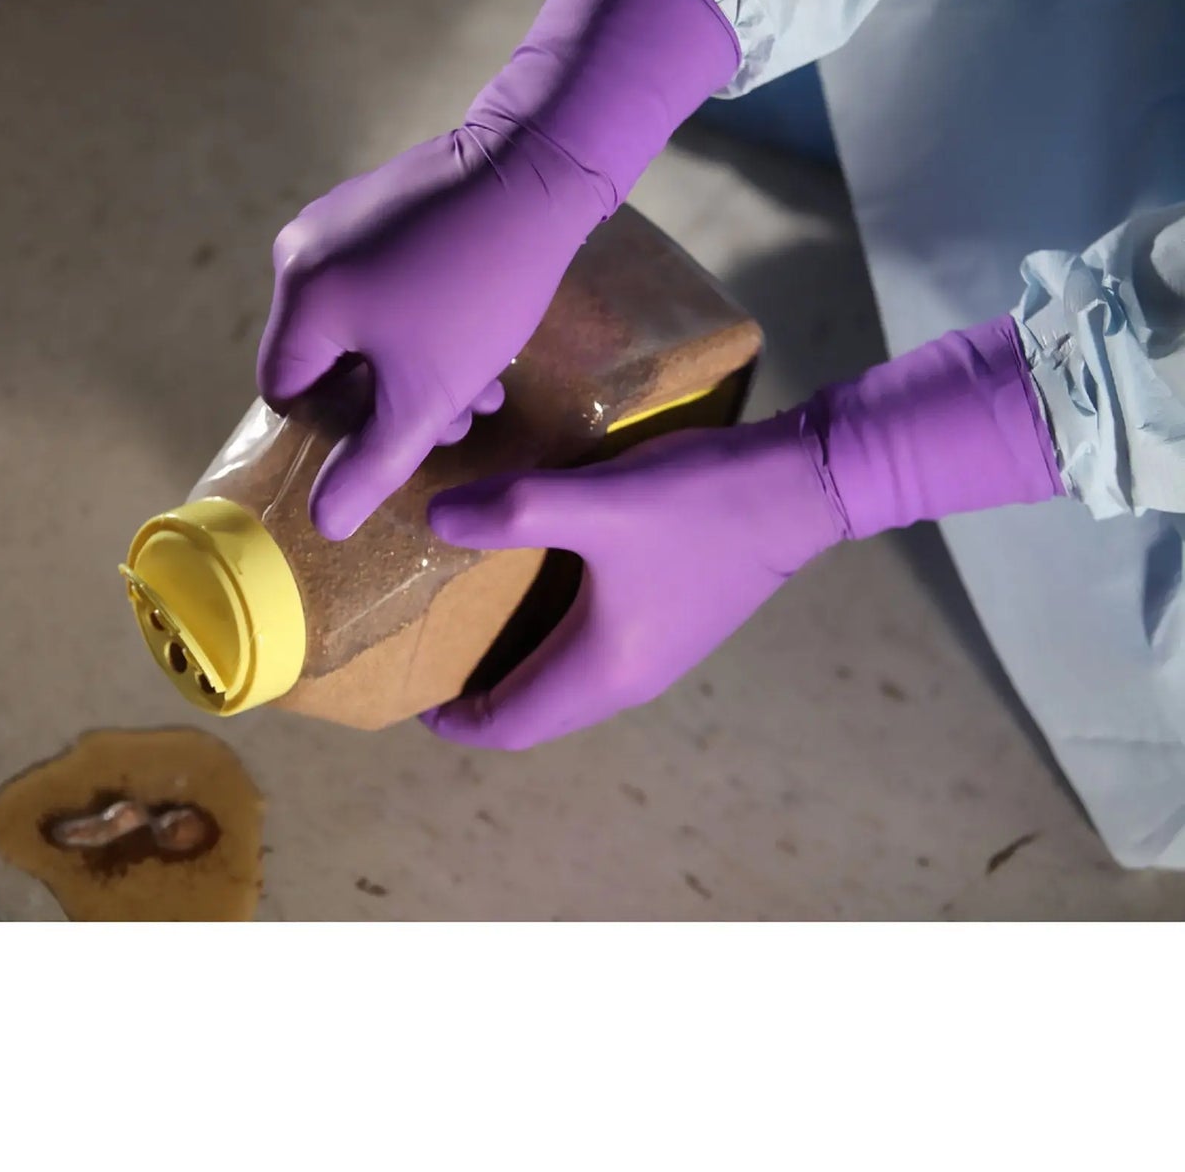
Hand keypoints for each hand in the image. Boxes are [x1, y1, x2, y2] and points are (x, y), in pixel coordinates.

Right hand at [258, 0, 741, 539]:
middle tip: (458, 416)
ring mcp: (339, 219)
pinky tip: (478, 332)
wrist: (539, 167)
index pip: (287, 394)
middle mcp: (301, 251)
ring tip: (482, 385)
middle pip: (326, 359)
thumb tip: (324, 525)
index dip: (340, 429)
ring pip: (361, 323)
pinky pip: (380, 279)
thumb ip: (373, 464)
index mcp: (301, 297)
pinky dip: (418, 317)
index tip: (400, 432)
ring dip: (415, 365)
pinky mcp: (379, 201)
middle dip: (391, 399)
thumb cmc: (479, 290)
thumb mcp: (428, 394)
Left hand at [422, 318, 1063, 748]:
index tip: (409, 694)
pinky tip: (531, 582)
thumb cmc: (697, 505)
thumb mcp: (595, 503)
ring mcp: (658, 654)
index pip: (510, 724)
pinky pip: (591, 652)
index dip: (455, 720)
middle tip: (427, 651)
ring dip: (515, 664)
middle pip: (535, 712)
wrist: (801, 485)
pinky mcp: (673, 622)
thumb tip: (434, 518)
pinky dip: (548, 637)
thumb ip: (510, 512)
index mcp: (603, 669)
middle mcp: (629, 680)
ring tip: (467, 618)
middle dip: (478, 695)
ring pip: (564, 681)